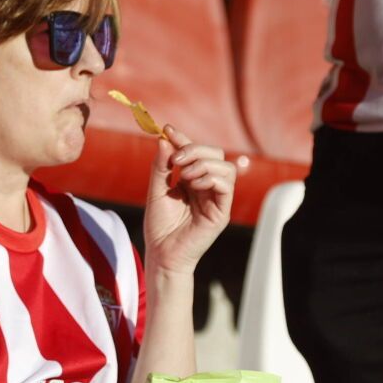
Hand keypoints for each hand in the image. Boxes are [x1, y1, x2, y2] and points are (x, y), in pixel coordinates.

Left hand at [141, 126, 235, 276]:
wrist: (161, 253)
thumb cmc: (159, 226)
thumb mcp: (156, 190)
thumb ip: (161, 166)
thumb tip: (164, 139)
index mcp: (193, 180)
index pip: (196, 152)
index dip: (183, 138)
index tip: (167, 129)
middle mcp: (208, 187)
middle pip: (216, 154)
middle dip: (196, 149)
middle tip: (177, 158)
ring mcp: (217, 199)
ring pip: (225, 167)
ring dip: (203, 164)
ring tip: (184, 176)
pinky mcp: (222, 211)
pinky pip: (226, 185)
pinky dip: (210, 178)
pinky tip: (193, 185)